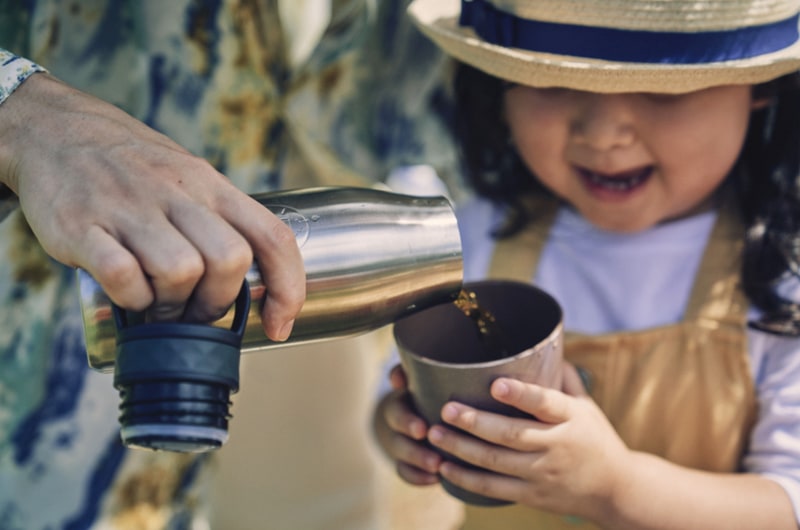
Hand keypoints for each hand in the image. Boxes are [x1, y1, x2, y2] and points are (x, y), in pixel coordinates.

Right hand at [0, 74, 304, 339]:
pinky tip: (128, 295)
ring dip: (173, 305)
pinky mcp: (81, 225)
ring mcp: (129, 207)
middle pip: (230, 260)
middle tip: (196, 312)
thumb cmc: (134, 168)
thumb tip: (254, 288)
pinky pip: (122, 276)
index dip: (288, 288)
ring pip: (181, 271)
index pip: (273, 236)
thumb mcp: (189, 178)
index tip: (279, 326)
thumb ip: (221, 223)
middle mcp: (176, 192)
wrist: (54, 127)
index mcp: (210, 184)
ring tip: (158, 305)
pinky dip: (132, 299)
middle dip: (219, 301)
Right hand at [374, 364, 442, 485]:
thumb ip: (411, 370)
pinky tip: (435, 480)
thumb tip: (398, 377)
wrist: (422, 404)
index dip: (406, 422)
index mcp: (401, 402)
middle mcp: (397, 425)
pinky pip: (406, 473)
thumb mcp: (422, 375)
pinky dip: (418, 478)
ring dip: (418, 463)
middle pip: (398, 440)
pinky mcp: (406, 460)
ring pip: (401, 458)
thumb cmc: (429, 385)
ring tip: (437, 468)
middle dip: (414, 449)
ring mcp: (400, 444)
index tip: (421, 431)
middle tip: (434, 458)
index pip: (396, 411)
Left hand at [427, 362, 631, 520]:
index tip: (495, 384)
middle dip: (475, 422)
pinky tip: (445, 467)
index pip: (546, 403)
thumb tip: (544, 342)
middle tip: (446, 409)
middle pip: (512, 434)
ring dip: (462, 449)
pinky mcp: (533, 496)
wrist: (616, 490)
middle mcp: (557, 446)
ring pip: (497, 462)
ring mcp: (544, 473)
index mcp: (571, 418)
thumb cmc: (596, 439)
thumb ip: (563, 378)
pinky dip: (468, 480)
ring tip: (435, 434)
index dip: (520, 394)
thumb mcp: (587, 406)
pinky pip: (495, 489)